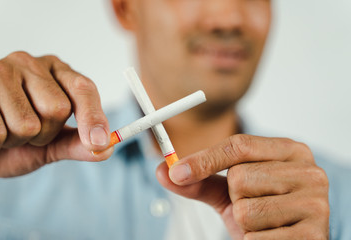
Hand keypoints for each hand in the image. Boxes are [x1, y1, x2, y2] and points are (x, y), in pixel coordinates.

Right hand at [0, 51, 112, 176]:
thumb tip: (106, 148)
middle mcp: (30, 63)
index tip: (98, 144)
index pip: (83, 88)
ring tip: (4, 131)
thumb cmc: (15, 140)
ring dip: (16, 142)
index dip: (93, 117)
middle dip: (45, 135)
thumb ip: (76, 144)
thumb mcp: (50, 144)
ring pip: (26, 125)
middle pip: (57, 108)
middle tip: (27, 133)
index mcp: (57, 71)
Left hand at [156, 134, 328, 239]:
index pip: (240, 145)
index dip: (204, 159)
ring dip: (244, 223)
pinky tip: (270, 237)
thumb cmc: (261, 211)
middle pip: (240, 177)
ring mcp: (316, 203)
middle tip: (251, 204)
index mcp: (289, 151)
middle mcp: (309, 171)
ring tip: (262, 223)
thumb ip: (200, 179)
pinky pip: (256, 238)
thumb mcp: (230, 191)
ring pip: (246, 210)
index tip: (176, 172)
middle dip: (235, 198)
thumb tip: (164, 170)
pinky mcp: (314, 235)